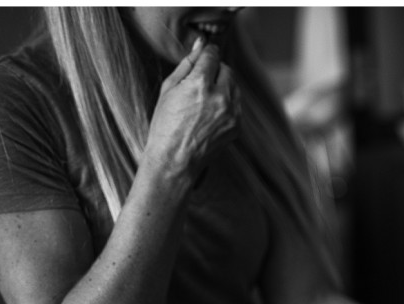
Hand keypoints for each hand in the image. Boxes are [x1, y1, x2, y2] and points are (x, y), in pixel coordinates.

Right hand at [144, 36, 239, 180]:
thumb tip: (200, 45)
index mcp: (200, 85)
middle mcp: (220, 98)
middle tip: (201, 80)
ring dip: (223, 86)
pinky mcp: (237, 126)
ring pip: (234, 87)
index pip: (212, 56)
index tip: (205, 53)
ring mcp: (232, 113)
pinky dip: (226, 103)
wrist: (175, 159)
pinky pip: (236, 104)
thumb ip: (187, 64)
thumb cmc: (166, 123)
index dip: (208, 52)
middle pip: (227, 70)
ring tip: (204, 99)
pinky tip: (210, 114)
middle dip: (216, 70)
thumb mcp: (169, 89)